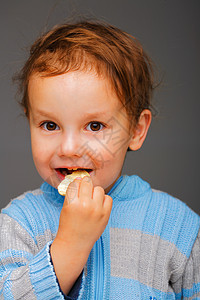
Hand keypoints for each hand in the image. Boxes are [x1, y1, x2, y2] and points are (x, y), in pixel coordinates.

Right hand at [50, 176, 112, 293]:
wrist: (75, 244)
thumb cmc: (68, 225)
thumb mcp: (65, 207)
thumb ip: (73, 194)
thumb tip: (80, 179)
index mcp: (72, 203)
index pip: (75, 183)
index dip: (76, 184)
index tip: (76, 187)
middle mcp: (85, 205)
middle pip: (87, 182)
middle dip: (85, 185)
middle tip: (84, 192)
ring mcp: (97, 210)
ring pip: (99, 189)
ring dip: (95, 192)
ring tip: (91, 200)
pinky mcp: (105, 215)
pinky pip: (108, 198)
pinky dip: (103, 200)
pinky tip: (98, 205)